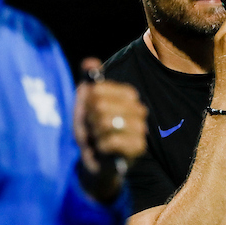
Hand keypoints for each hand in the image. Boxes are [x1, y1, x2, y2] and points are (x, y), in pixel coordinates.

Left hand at [73, 58, 147, 199]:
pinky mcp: (139, 147)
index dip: (87, 102)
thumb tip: (90, 62)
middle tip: (93, 128)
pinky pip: (112, 140)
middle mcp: (138, 108)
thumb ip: (87, 83)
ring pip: (106, 121)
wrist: (95, 162)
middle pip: (100, 104)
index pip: (98, 88)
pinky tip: (104, 149)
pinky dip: (101, 146)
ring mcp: (141, 127)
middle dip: (90, 120)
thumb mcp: (84, 106)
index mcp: (127, 95)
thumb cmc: (91, 131)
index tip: (89, 111)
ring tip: (98, 138)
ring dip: (95, 134)